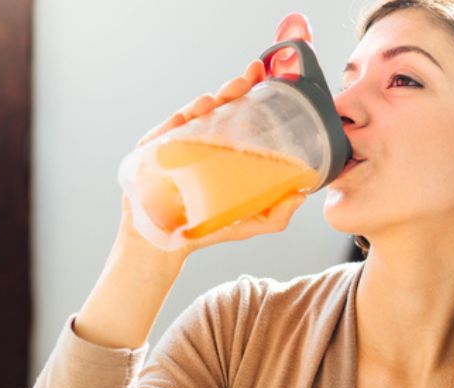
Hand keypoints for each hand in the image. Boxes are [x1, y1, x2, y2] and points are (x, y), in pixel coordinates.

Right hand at [116, 13, 314, 257]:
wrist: (165, 246)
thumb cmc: (204, 229)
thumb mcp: (247, 222)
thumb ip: (275, 214)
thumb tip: (301, 196)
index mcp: (222, 150)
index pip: (238, 115)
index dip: (252, 93)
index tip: (265, 75)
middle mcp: (200, 142)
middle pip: (218, 108)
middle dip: (234, 89)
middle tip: (250, 77)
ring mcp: (175, 145)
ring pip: (193, 115)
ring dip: (209, 101)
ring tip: (224, 94)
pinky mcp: (153, 154)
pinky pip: (166, 131)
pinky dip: (180, 119)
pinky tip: (194, 112)